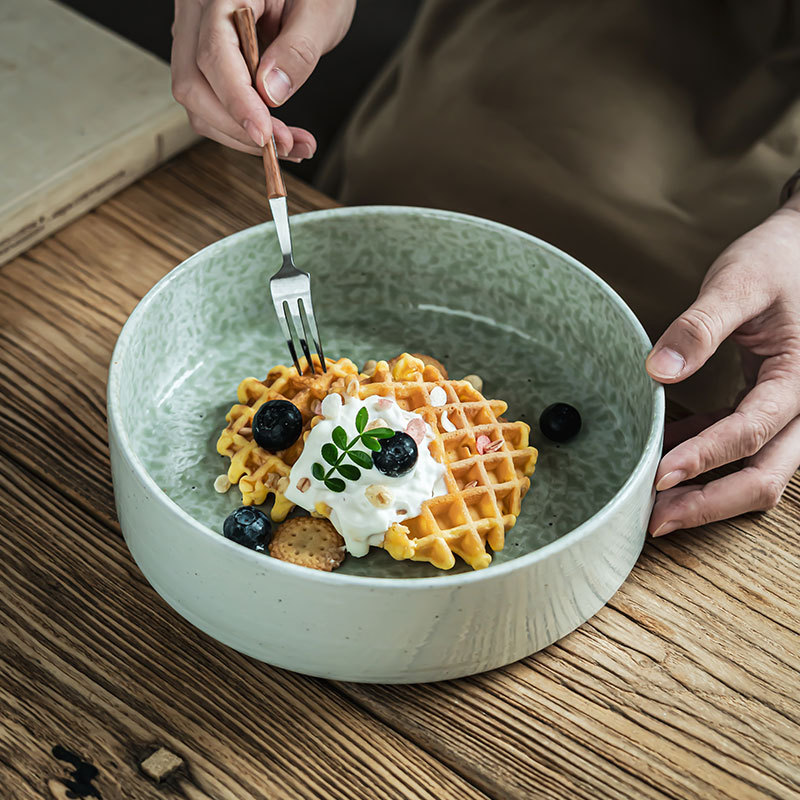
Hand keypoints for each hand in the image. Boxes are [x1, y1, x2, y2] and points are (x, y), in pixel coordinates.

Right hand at [171, 0, 355, 158]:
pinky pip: (210, 99)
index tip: (265, 135)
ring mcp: (196, 34)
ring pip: (197, 100)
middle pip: (193, 84)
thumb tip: (270, 95)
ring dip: (241, 135)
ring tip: (292, 146)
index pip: (214, 54)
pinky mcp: (206, 56)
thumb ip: (297, 50)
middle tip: (286, 146)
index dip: (238, 102)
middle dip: (238, 127)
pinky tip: (275, 135)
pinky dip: (240, 125)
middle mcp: (198, 11)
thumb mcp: (320, 12)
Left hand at [646, 197, 799, 536]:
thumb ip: (701, 326)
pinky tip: (668, 453)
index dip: (704, 458)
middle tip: (654, 520)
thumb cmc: (780, 261)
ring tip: (654, 502)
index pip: (751, 431)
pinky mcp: (773, 405)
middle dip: (709, 503)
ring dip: (709, 491)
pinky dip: (708, 457)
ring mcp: (794, 411)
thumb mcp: (739, 282)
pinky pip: (746, 447)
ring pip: (760, 472)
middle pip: (765, 476)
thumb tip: (659, 369)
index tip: (657, 475)